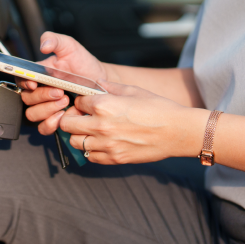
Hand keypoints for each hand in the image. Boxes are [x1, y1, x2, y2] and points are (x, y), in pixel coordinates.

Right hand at [19, 32, 110, 134]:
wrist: (99, 80)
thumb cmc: (82, 63)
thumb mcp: (69, 46)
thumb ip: (54, 40)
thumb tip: (43, 45)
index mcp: (38, 73)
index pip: (19, 79)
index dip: (22, 82)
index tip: (34, 83)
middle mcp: (39, 90)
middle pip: (26, 98)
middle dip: (42, 96)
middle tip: (60, 92)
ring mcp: (46, 105)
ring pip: (32, 114)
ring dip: (46, 110)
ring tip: (65, 101)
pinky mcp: (55, 118)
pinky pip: (43, 127)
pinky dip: (50, 124)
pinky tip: (62, 116)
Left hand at [59, 80, 205, 164]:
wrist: (177, 131)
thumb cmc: (157, 107)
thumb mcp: (132, 90)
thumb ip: (109, 87)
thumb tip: (95, 84)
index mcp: (104, 105)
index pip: (77, 102)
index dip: (80, 100)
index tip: (87, 102)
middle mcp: (100, 126)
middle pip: (67, 123)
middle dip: (72, 117)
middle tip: (82, 116)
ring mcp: (106, 145)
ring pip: (74, 142)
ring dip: (79, 134)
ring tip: (91, 129)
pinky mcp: (114, 159)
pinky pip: (89, 156)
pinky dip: (90, 149)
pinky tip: (101, 141)